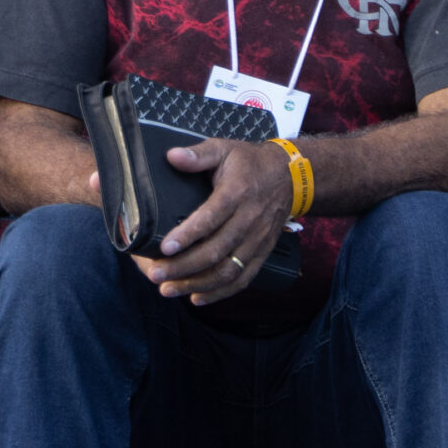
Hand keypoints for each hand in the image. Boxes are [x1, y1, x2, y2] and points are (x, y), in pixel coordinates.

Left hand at [132, 138, 291, 303]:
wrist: (291, 176)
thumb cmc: (250, 162)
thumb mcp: (224, 149)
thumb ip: (198, 155)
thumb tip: (171, 156)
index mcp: (237, 193)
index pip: (211, 218)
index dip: (188, 234)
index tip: (165, 247)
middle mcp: (249, 220)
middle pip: (216, 251)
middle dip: (184, 267)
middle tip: (156, 274)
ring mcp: (257, 240)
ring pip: (228, 270)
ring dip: (197, 284)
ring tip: (169, 290)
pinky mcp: (262, 252)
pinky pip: (243, 278)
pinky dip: (220, 292)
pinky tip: (197, 298)